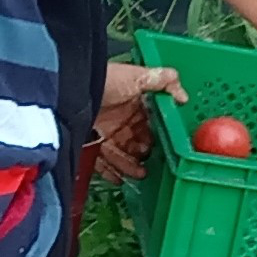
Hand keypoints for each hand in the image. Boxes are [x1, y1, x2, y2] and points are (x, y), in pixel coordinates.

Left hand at [92, 63, 186, 182]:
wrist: (73, 90)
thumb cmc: (105, 80)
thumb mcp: (136, 77)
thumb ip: (162, 82)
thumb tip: (183, 95)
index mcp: (131, 103)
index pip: (148, 122)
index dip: (156, 134)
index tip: (164, 145)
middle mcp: (118, 118)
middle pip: (135, 141)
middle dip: (144, 153)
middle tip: (151, 161)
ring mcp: (103, 132)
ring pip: (121, 154)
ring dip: (131, 166)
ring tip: (140, 174)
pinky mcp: (89, 143)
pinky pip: (102, 162)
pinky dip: (111, 172)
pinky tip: (120, 179)